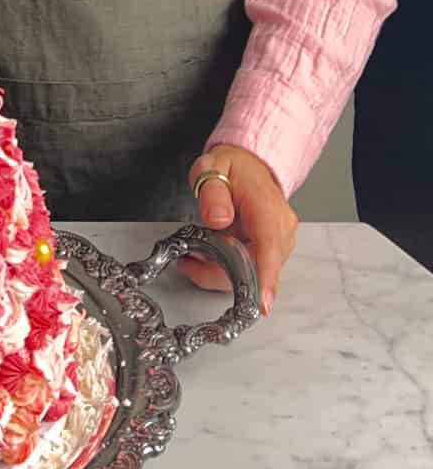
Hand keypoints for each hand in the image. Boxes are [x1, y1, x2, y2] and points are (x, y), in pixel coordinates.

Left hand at [181, 145, 297, 316]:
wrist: (249, 165)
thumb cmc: (233, 167)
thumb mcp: (212, 167)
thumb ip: (212, 192)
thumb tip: (218, 219)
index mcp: (268, 208)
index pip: (270, 247)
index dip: (265, 278)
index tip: (260, 304)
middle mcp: (280, 230)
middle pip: (256, 267)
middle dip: (220, 272)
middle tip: (189, 262)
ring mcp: (278, 243)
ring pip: (252, 273)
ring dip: (220, 271)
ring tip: (193, 256)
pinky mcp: (272, 252)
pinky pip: (250, 270)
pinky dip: (226, 269)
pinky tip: (208, 256)